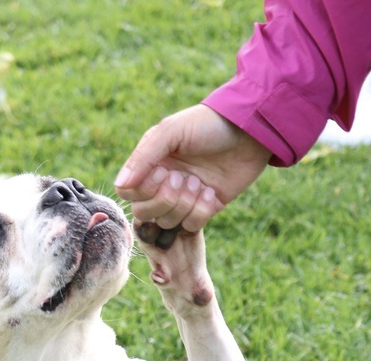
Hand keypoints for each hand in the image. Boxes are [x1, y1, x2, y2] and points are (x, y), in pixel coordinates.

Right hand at [115, 104, 271, 230]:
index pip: (128, 193)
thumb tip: (119, 186)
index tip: (162, 172)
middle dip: (164, 200)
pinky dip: (202, 210)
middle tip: (183, 178)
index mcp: (150, 165)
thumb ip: (143, 157)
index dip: (142, 191)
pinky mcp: (204, 210)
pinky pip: (191, 225)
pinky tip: (212, 191)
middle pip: (144, 213)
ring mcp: (183, 199)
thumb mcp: (171, 132)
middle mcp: (163, 184)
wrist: (251, 131)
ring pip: (168, 222)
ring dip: (185, 204)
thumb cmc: (208, 125)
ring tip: (200, 182)